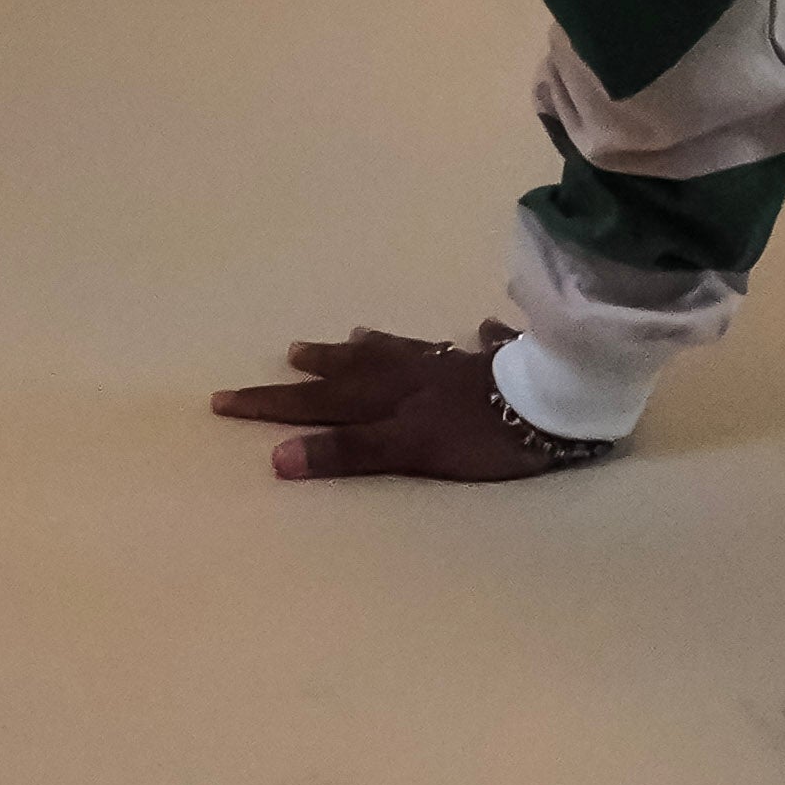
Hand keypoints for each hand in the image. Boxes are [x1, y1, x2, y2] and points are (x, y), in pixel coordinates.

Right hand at [210, 319, 605, 482]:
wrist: (559, 400)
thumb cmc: (482, 434)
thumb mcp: (408, 450)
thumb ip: (348, 452)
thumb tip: (278, 456)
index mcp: (390, 397)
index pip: (320, 402)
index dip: (273, 404)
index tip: (225, 399)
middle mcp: (417, 374)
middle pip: (357, 369)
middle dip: (317, 369)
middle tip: (286, 355)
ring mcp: (458, 366)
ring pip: (406, 351)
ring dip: (376, 345)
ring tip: (353, 333)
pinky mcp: (500, 364)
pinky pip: (476, 344)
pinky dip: (470, 337)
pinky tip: (476, 328)